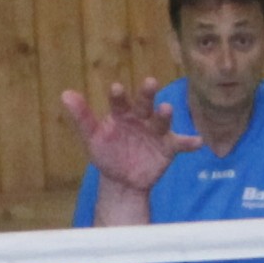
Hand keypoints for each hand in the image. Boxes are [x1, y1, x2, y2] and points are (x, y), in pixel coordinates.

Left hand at [60, 78, 195, 192]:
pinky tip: (198, 142)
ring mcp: (156, 132)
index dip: (118, 96)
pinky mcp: (168, 147)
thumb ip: (82, 117)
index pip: (120, 102)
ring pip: (161, 121)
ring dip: (165, 115)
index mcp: (122, 113)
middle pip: (144, 103)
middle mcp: (141, 118)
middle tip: (149, 82)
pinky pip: (180, 144)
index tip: (115, 89)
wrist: (122, 180)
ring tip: (167, 110)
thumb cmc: (107, 154)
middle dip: (147, 94)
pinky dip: (190, 142)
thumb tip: (65, 94)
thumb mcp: (92, 138)